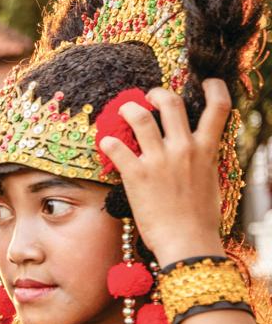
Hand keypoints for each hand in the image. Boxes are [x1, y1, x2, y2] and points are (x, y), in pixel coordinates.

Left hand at [99, 79, 230, 264]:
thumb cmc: (200, 219)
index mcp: (206, 150)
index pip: (218, 107)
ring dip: (127, 109)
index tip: (206, 82)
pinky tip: (104, 143)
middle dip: (157, 93)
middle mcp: (183, 148)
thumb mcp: (210, 183)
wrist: (187, 241)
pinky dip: (107, 141)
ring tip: (121, 110)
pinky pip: (116, 148)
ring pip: (140, 118)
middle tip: (148, 96)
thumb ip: (203, 162)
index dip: (214, 87)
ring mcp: (158, 160)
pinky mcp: (136, 174)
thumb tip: (199, 155)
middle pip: (171, 103)